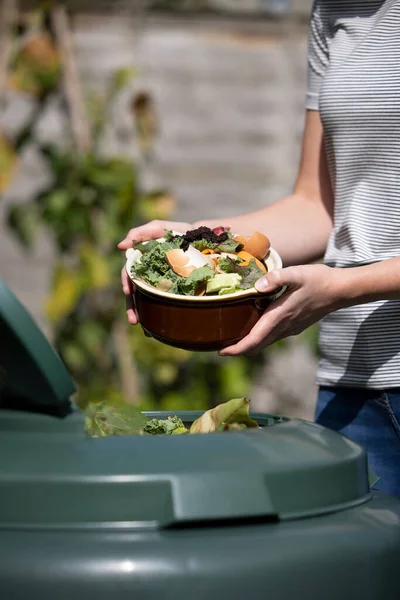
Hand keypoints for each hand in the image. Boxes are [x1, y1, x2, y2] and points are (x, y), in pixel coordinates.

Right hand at [118, 219, 191, 323]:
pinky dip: (159, 316)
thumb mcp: (158, 228)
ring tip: (146, 331)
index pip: (129, 275)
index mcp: (141, 262)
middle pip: (136, 293)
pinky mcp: (172, 290)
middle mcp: (147, 274)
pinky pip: (164, 304)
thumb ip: (140, 233)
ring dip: (144, 317)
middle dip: (133, 308)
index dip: (127, 283)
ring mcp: (159, 283)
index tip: (128, 293)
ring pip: (147, 302)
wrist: (200, 238)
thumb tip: (120, 246)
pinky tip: (159, 329)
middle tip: (134, 321)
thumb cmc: (176, 231)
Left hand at [220, 264, 344, 355]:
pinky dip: (260, 337)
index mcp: (279, 316)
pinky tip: (254, 326)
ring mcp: (290, 329)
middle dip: (238, 349)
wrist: (341, 290)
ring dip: (248, 343)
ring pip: (265, 342)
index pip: (254, 340)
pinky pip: (273, 336)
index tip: (221, 351)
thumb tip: (257, 286)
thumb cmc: (318, 279)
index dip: (236, 349)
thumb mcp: (296, 273)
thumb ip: (276, 278)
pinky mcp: (295, 326)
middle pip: (257, 345)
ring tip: (231, 336)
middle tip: (219, 345)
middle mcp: (284, 327)